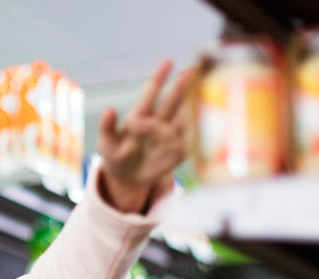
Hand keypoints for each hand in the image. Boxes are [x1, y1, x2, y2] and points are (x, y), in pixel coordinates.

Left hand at [98, 60, 194, 212]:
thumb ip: (107, 127)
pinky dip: (200, 136)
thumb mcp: (107, 142)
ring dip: (195, 108)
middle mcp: (158, 121)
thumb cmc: (114, 155)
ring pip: (185, 119)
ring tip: (208, 95)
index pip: (151, 92)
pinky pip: (191, 143)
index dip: (159, 76)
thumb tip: (109, 109)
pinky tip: (211, 126)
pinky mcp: (178, 152)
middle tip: (193, 71)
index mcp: (140, 115)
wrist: (126, 178)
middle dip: (182, 86)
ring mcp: (170, 136)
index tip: (168, 61)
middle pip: (173, 101)